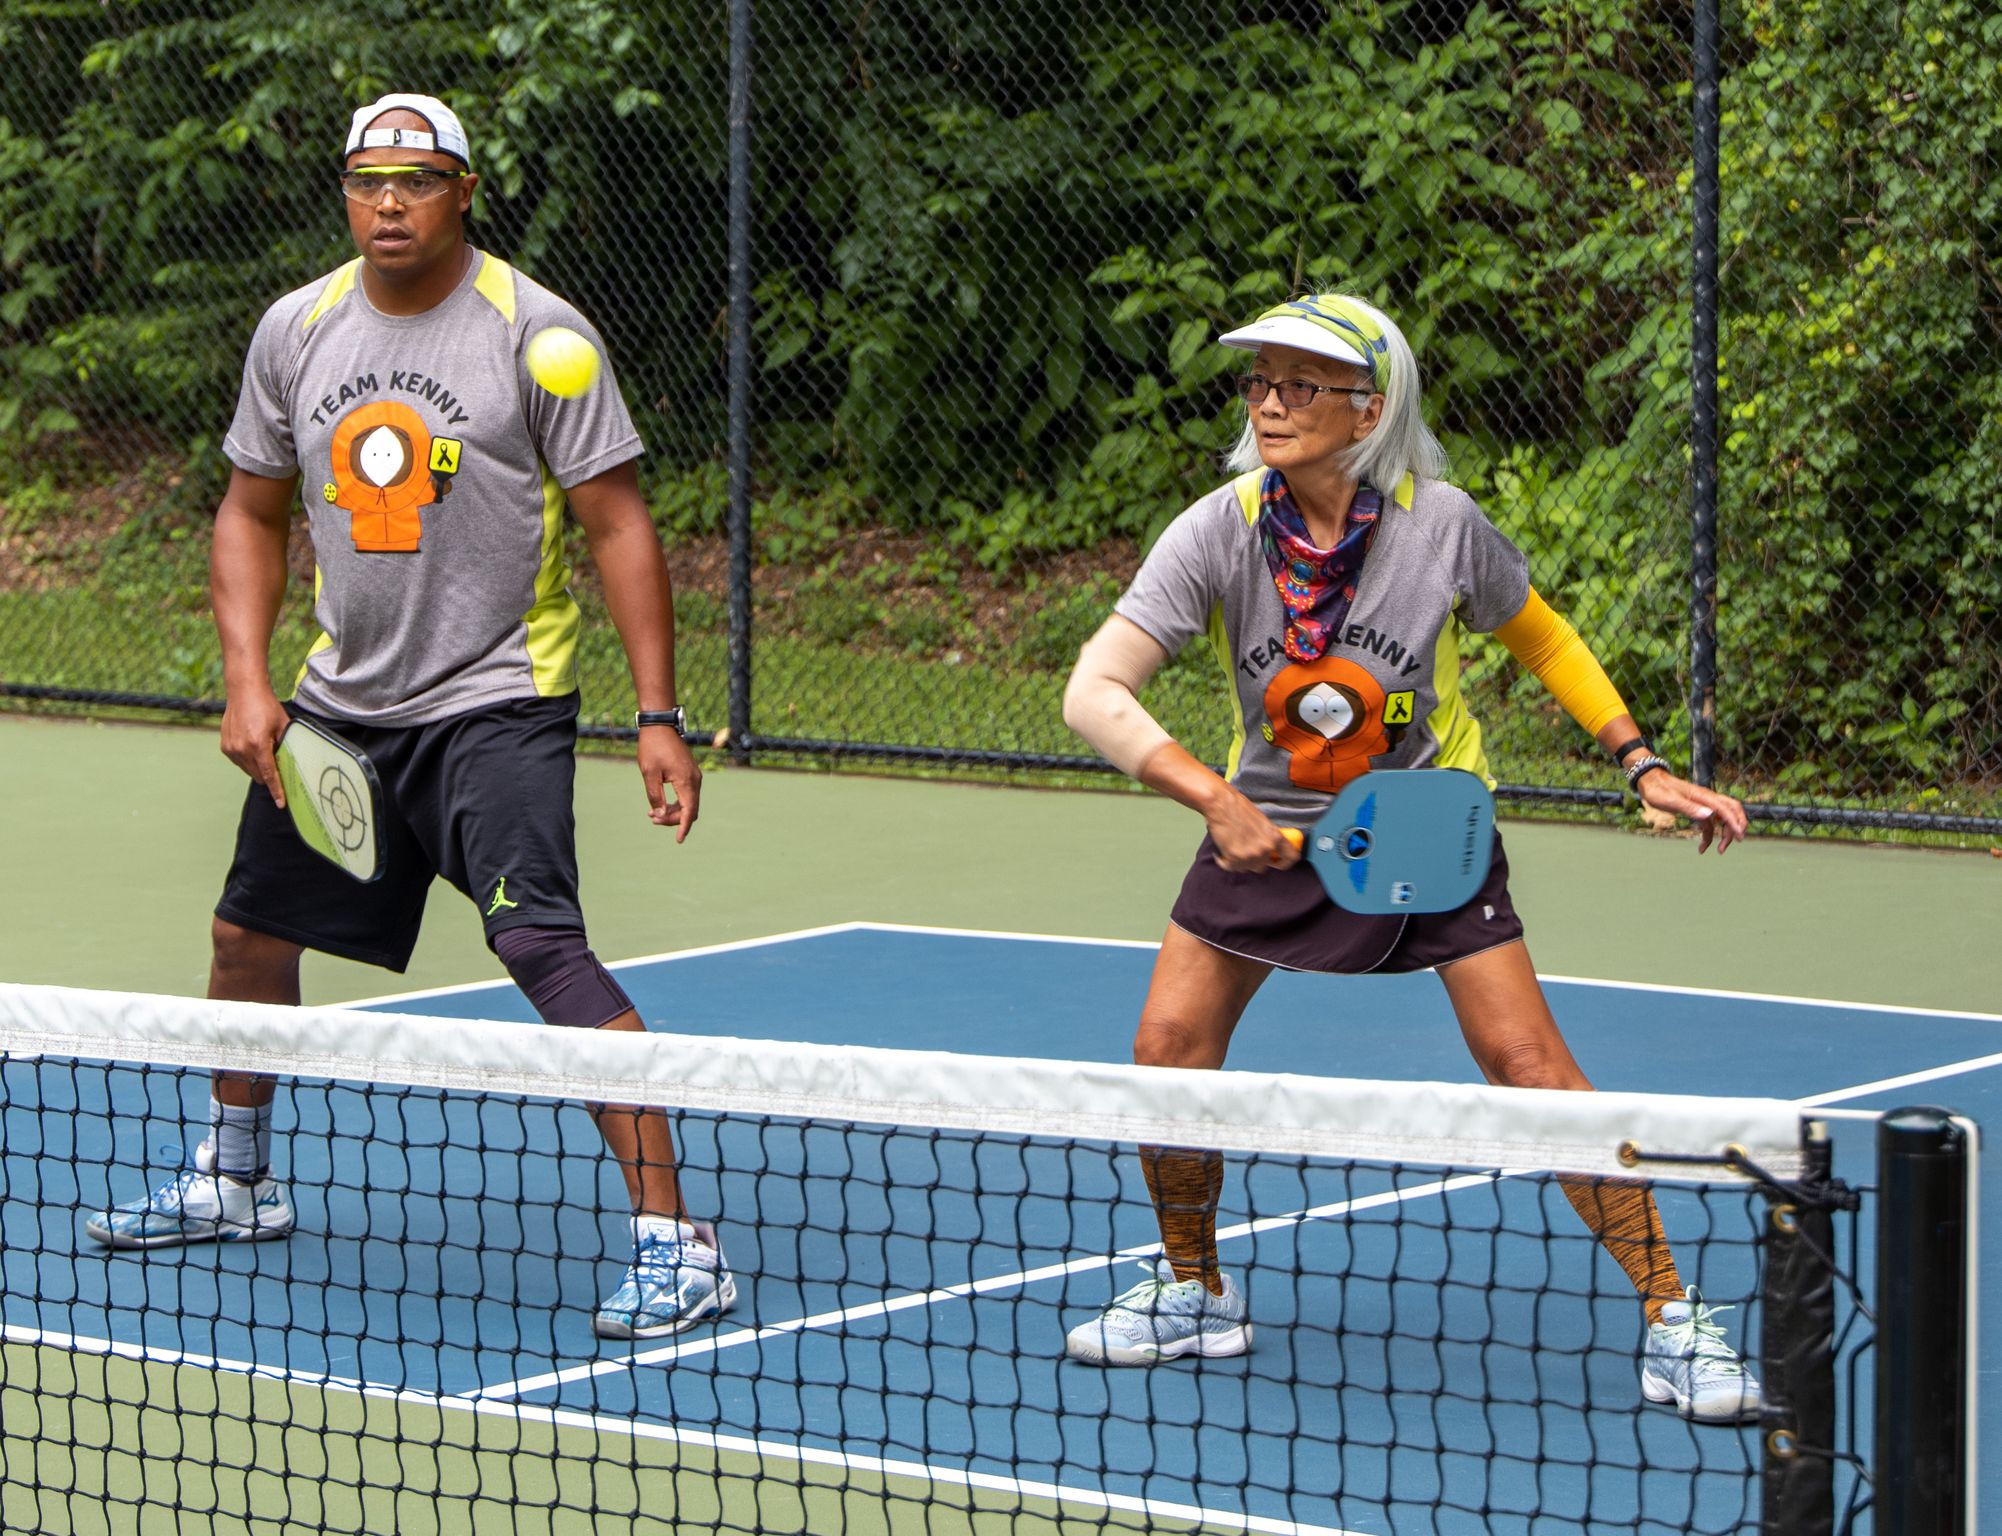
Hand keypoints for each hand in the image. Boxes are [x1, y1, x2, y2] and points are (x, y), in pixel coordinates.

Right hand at [219, 686, 290, 806]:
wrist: (243, 691)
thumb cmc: (266, 706)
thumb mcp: (283, 726)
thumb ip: (285, 746)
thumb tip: (288, 763)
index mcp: (258, 745)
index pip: (269, 775)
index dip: (277, 791)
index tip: (281, 803)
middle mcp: (242, 749)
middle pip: (259, 776)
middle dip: (270, 775)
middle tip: (278, 763)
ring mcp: (231, 749)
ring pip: (249, 770)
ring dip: (258, 767)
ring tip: (264, 748)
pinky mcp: (225, 747)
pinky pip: (240, 762)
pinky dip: (249, 760)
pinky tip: (254, 746)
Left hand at [638, 726, 700, 839]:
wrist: (660, 726)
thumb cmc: (653, 747)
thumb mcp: (649, 773)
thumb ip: (655, 796)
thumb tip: (659, 814)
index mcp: (686, 781)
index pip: (689, 811)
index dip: (683, 827)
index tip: (678, 840)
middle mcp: (695, 780)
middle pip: (690, 809)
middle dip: (673, 819)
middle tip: (652, 818)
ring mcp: (694, 776)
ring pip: (689, 802)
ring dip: (674, 811)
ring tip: (652, 812)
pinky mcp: (690, 773)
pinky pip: (688, 794)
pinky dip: (677, 802)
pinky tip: (661, 803)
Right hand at [1205, 787, 1300, 872]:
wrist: (1221, 804)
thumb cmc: (1238, 808)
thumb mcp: (1262, 822)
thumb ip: (1267, 838)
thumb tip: (1266, 850)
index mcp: (1275, 836)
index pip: (1290, 857)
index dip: (1283, 863)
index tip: (1276, 864)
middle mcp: (1266, 848)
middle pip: (1262, 866)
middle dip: (1252, 861)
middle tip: (1242, 850)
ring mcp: (1251, 855)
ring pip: (1245, 868)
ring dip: (1238, 861)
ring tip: (1230, 847)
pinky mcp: (1235, 858)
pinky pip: (1230, 867)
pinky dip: (1224, 861)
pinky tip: (1222, 851)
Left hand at [1638, 770, 1747, 852]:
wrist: (1650, 781)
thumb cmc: (1658, 790)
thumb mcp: (1670, 801)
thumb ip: (1690, 808)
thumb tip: (1710, 815)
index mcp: (1704, 796)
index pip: (1726, 809)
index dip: (1735, 823)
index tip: (1739, 837)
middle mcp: (1707, 799)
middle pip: (1732, 811)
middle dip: (1736, 826)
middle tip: (1733, 843)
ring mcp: (1704, 804)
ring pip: (1723, 818)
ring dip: (1724, 834)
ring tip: (1719, 850)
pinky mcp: (1698, 809)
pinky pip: (1710, 823)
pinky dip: (1709, 835)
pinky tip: (1702, 847)